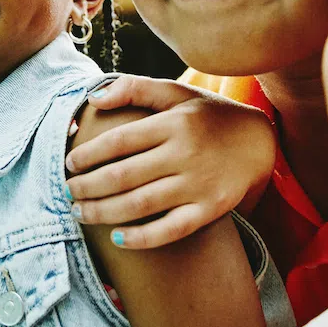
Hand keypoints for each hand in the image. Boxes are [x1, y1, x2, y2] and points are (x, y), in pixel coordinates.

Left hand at [65, 76, 277, 249]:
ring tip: (80, 212)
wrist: (259, 142)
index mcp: (173, 123)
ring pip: (140, 204)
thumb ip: (134, 89)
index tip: (70, 163)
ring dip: (102, 211)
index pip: (119, 141)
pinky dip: (142, 238)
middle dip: (87, 187)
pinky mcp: (210, 209)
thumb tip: (93, 99)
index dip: (88, 155)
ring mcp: (198, 184)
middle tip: (68, 191)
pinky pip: (171, 229)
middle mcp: (184, 154)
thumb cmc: (208, 116)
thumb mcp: (175, 92)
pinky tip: (117, 238)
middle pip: (123, 176)